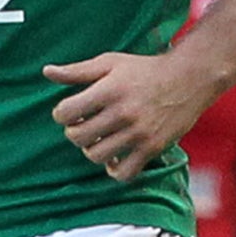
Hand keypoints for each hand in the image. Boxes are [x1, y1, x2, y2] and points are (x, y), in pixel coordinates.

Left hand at [46, 49, 219, 180]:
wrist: (188, 79)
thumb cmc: (144, 69)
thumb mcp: (109, 63)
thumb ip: (76, 71)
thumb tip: (46, 72)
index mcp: (108, 90)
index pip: (66, 113)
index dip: (61, 114)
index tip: (69, 111)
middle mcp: (123, 113)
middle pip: (78, 137)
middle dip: (74, 132)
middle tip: (83, 125)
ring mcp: (138, 133)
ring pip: (96, 156)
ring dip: (91, 149)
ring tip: (98, 138)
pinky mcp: (152, 148)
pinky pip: (124, 173)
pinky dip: (113, 170)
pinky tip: (114, 156)